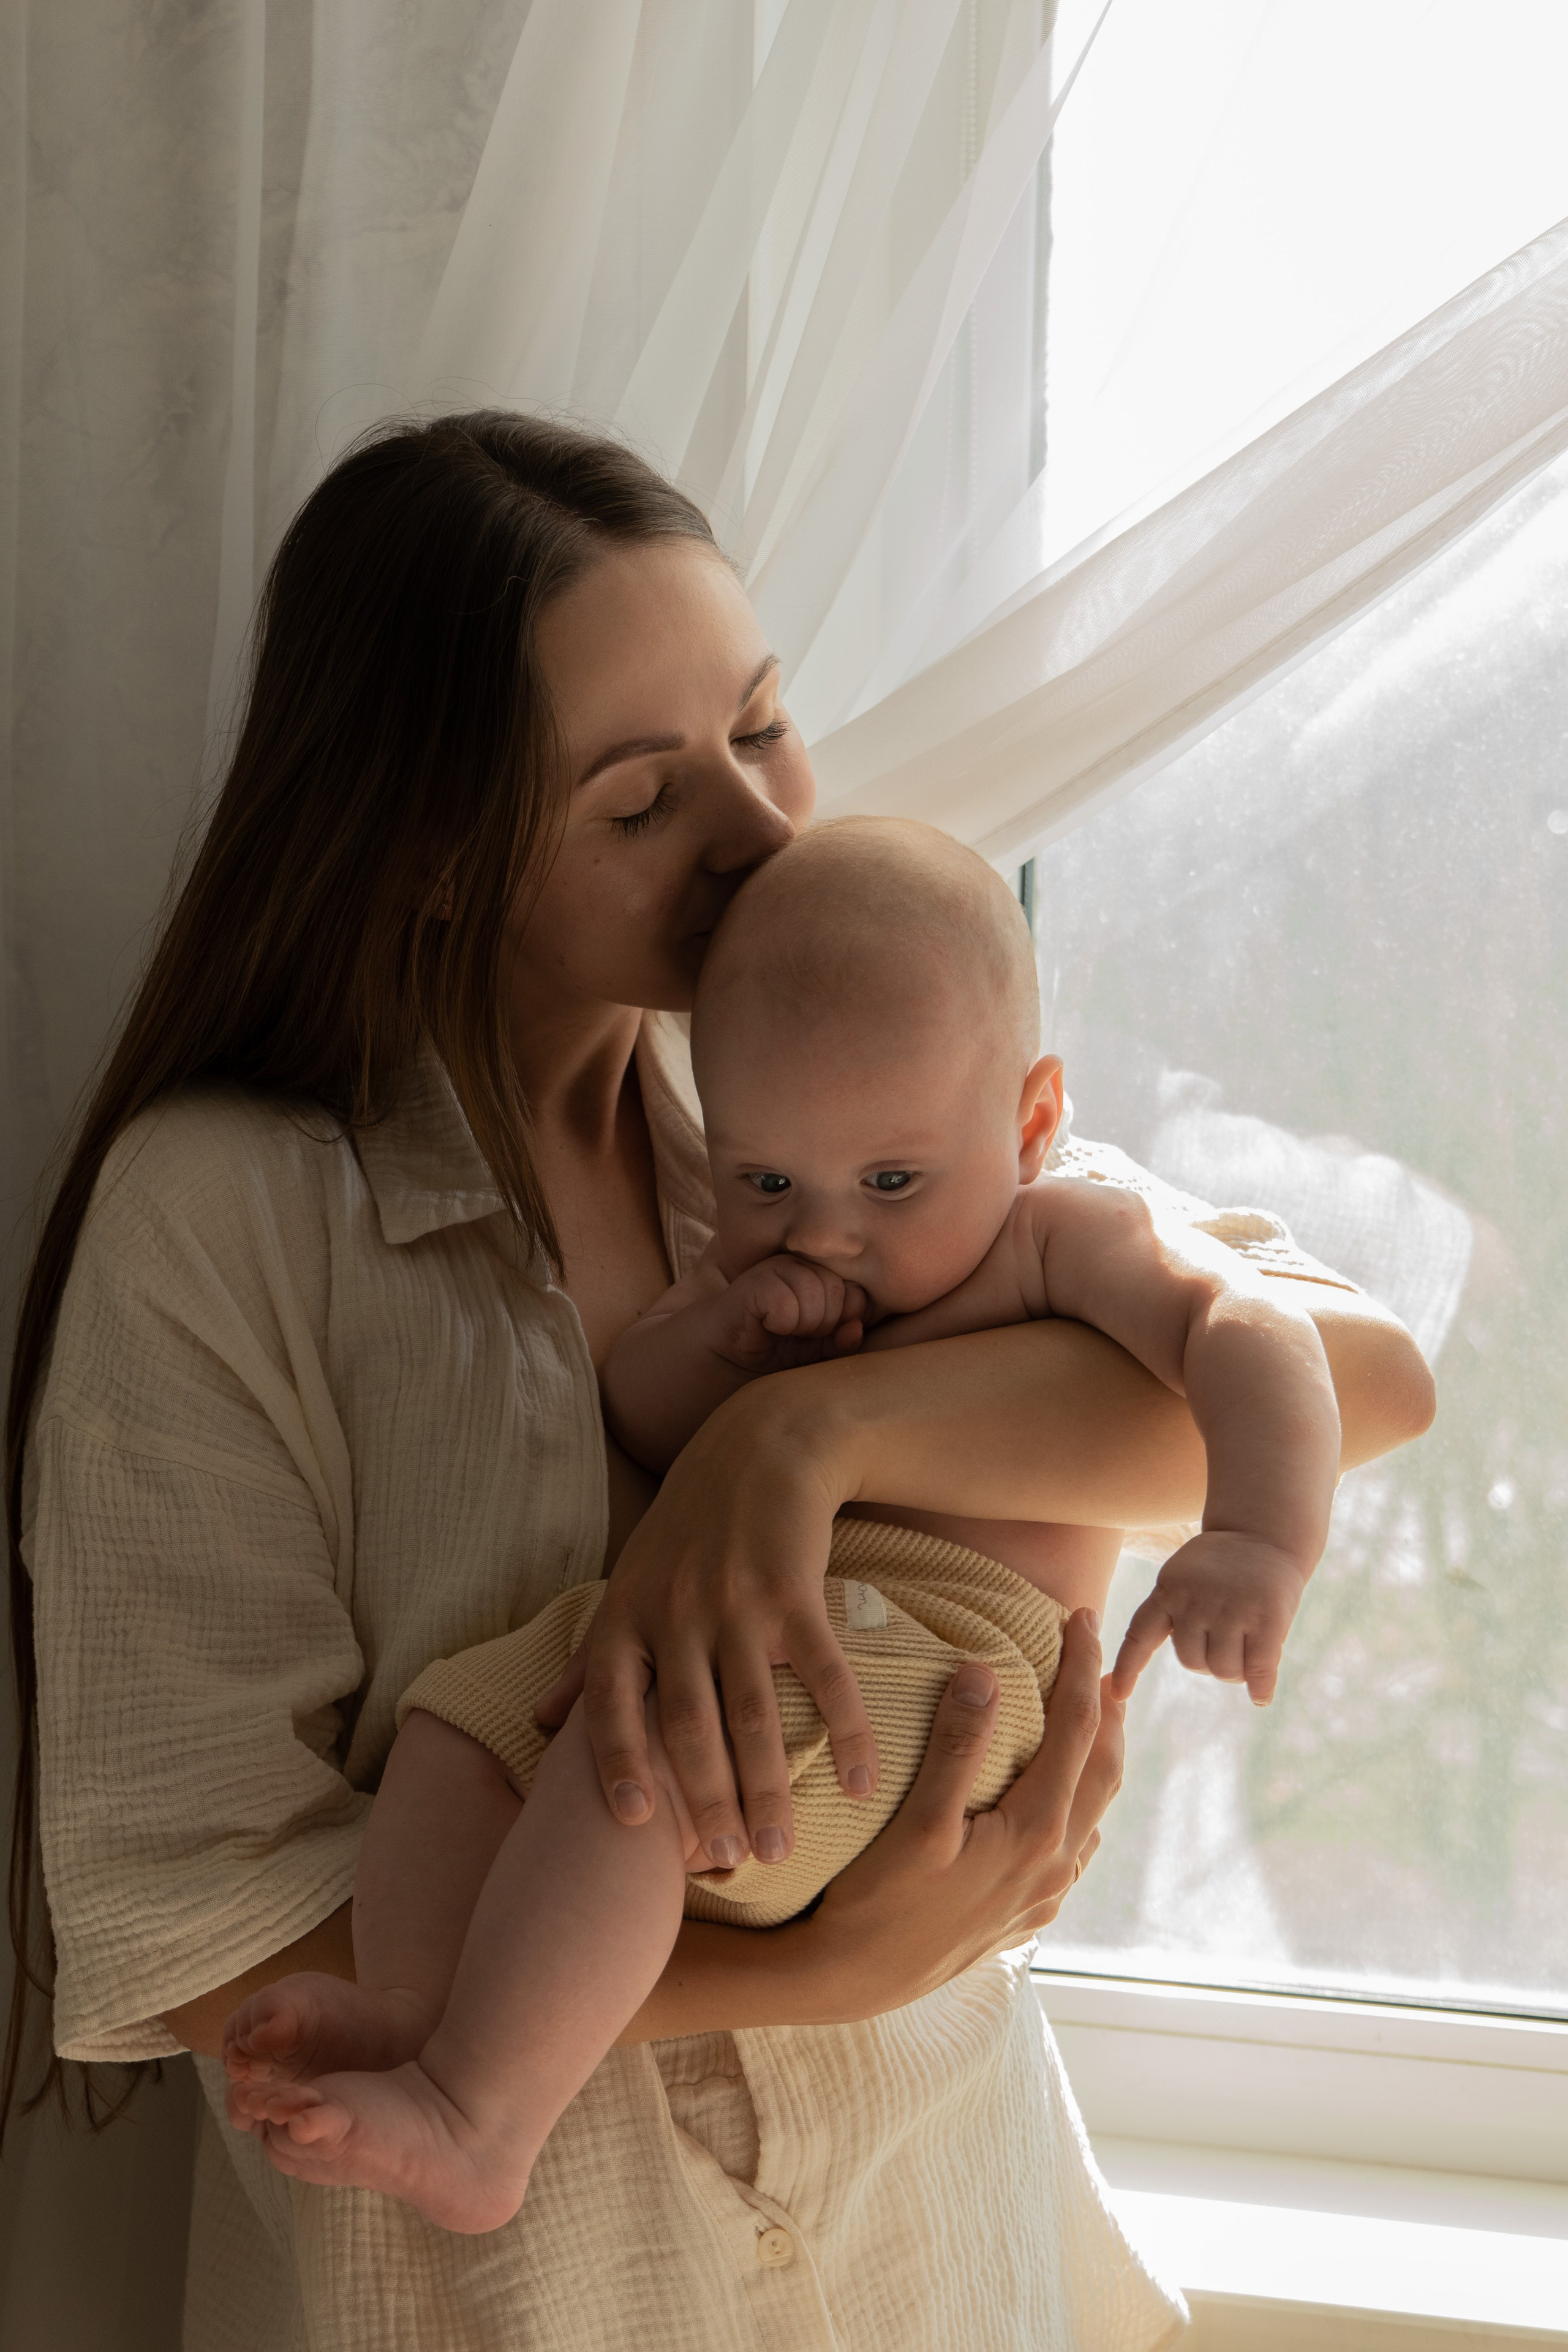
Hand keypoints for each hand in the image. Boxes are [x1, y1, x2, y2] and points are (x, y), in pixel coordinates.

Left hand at [536, 1380, 876, 1868]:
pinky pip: (823, 1676)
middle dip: (703, 1800)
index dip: (615, 1761)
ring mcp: (737, 1604)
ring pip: (751, 1714)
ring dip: (766, 1787)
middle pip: (686, 1723)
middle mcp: (675, 1613)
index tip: (631, 1824)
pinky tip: (859, 1782)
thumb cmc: (686, 1528)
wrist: (761, 1447)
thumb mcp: (626, 1585)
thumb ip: (587, 1661)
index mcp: (626, 1616)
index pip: (608, 1701)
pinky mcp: (796, 1595)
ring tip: (777, 1850)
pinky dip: (846, 1732)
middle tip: (723, 1864)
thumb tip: (539, 1722)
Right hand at [708, 1254, 866, 1373]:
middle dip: (823, 1325)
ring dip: (801, 1326)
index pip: (858, 1293)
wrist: (731, 1355)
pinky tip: (766, 1324)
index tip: (820, 1334)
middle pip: (839, 1293)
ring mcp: (779, 1266)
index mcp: (825, 1274)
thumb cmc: (779, 1348)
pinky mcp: (756, 1279)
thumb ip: (843, 1341)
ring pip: (814, 1296)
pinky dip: (780, 1323)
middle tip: (798, 1333)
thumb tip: (856, 1328)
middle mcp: (804, 1263)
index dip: (844, 1321)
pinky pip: (786, 1304)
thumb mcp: (820, 1351)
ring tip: (782, 1329)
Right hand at [808, 1609, 1122, 2008]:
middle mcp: (1054, 1865)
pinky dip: (1078, 1801)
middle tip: (1096, 1654)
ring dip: (1097, 1754)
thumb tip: (985, 1671)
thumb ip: (956, 1746)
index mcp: (1035, 1832)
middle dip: (1105, 1705)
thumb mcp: (916, 1821)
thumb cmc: (879, 1901)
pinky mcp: (1026, 1915)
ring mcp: (1044, 1895)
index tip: (1081, 1617)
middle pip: (1103, 1767)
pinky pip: (1075, 1847)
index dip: (1082, 1667)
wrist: (858, 1982)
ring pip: (1094, 1809)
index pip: (1077, 1728)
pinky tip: (1060, 1796)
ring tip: (1090, 1712)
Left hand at [1110, 1528, 1308, 1705]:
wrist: (1264, 1532)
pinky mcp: (1267, 1616)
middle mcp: (1195, 1599)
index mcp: (1168, 1590)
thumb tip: (1174, 1661)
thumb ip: (1171, 1609)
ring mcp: (1231, 1607)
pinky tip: (1260, 1697)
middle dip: (1209, 1662)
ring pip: (1223, 1670)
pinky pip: (1257, 1668)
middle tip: (1226, 1643)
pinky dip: (1260, 1688)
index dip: (1129, 1667)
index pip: (1140, 1634)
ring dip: (1235, 1671)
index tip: (1118, 1695)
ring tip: (1245, 1648)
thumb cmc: (1221, 1564)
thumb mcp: (1182, 1575)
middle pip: (1191, 1662)